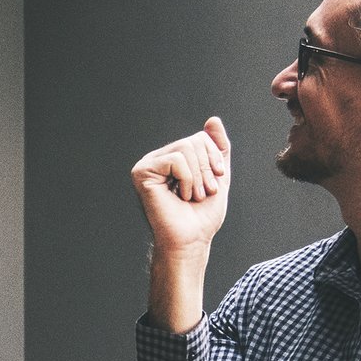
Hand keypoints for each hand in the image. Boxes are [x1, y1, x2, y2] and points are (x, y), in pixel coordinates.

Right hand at [130, 117, 232, 256]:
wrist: (191, 241)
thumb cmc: (202, 216)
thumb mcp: (218, 176)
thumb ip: (218, 148)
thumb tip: (213, 119)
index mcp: (173, 159)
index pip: (201, 138)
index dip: (214, 160)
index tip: (212, 185)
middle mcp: (158, 159)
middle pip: (194, 140)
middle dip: (206, 169)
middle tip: (201, 194)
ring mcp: (148, 165)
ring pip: (186, 147)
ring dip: (198, 177)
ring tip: (190, 197)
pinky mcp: (142, 173)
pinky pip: (176, 159)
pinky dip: (186, 179)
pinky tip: (179, 196)